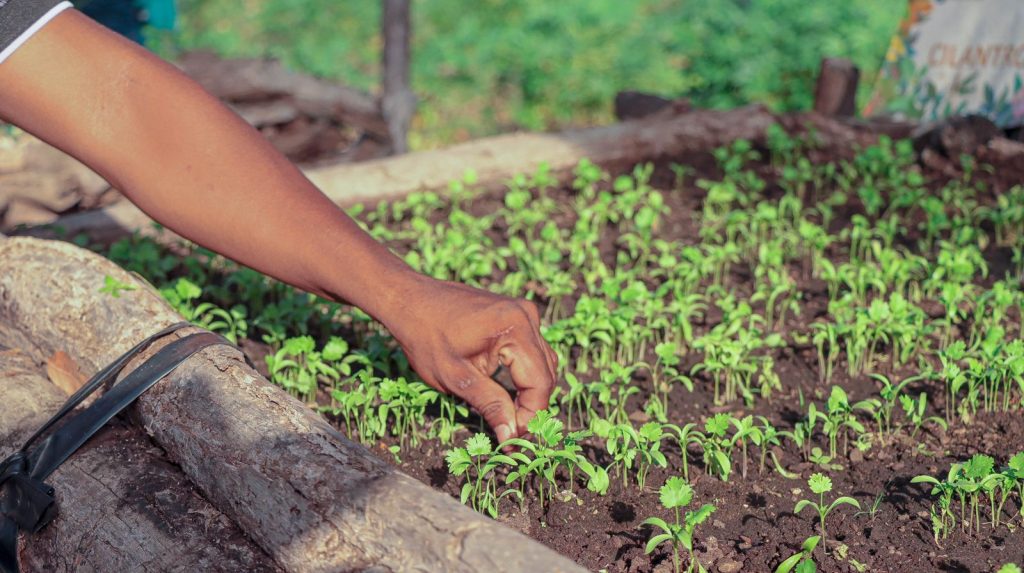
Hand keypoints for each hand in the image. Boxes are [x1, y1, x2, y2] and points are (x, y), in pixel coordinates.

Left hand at [382, 276, 557, 442]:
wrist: (410, 301)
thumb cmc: (426, 337)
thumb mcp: (456, 378)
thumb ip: (490, 405)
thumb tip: (511, 436)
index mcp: (515, 328)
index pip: (539, 382)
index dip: (531, 415)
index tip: (514, 440)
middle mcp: (526, 316)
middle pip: (545, 373)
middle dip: (532, 407)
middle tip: (512, 436)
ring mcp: (523, 313)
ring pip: (542, 363)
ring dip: (530, 392)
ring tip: (511, 419)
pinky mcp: (516, 315)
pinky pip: (532, 350)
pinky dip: (524, 374)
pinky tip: (509, 394)